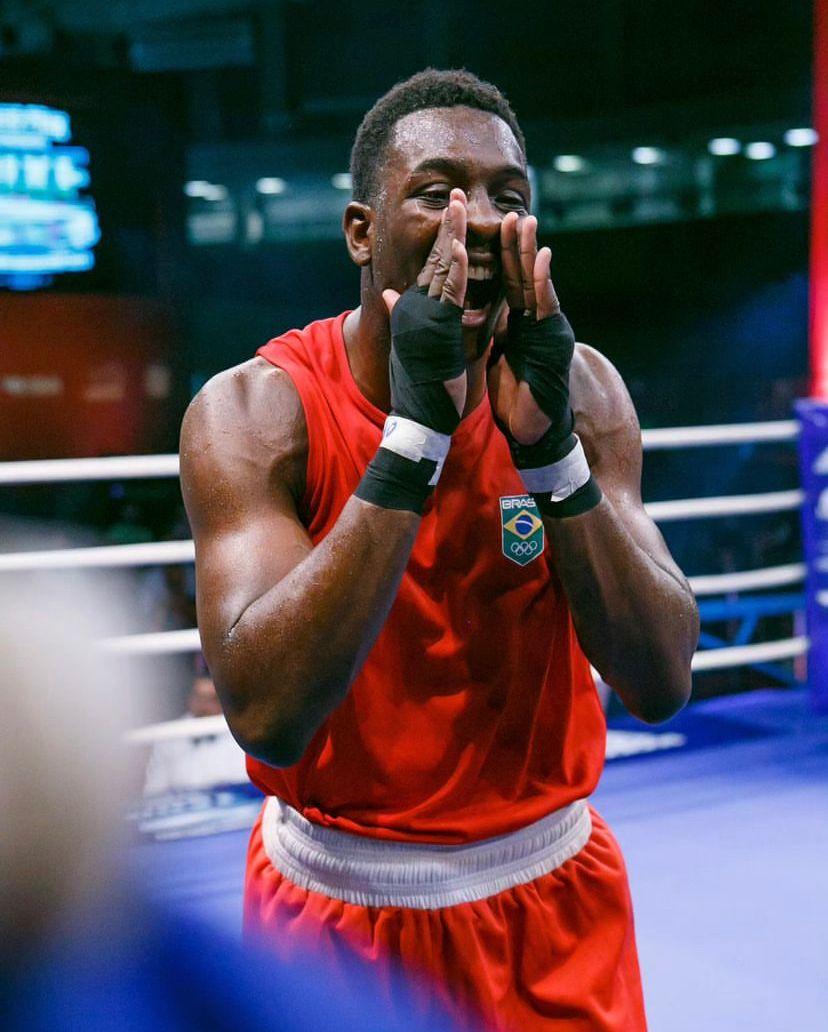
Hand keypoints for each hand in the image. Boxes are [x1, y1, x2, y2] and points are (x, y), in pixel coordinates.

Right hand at [383, 189, 467, 419]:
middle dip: (447, 224)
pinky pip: (448, 296)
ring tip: (457, 205)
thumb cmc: (420, 387)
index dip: (443, 237)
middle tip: (455, 192)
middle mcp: (415, 308)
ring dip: (450, 236)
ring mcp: (423, 318)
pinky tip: (459, 247)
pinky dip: (453, 271)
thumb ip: (402, 316)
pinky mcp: (435, 331)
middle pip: (435, 258)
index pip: (432, 266)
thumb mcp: (410, 345)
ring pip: (440, 270)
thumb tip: (387, 294)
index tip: (451, 209)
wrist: (419, 418)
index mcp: (414, 310)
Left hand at [487, 213, 572, 444]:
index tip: (491, 226)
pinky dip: (544, 281)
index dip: (499, 254)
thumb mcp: (490, 357)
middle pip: (524, 274)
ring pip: (538, 283)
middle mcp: (535, 319)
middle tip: (512, 211)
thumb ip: (481, 331)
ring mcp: (547, 327)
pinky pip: (547, 306)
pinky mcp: (553, 339)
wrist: (530, 428)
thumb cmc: (512, 395)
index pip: (508, 281)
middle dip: (517, 242)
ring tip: (527, 222)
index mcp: (519, 321)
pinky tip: (542, 258)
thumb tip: (463, 313)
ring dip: (531, 251)